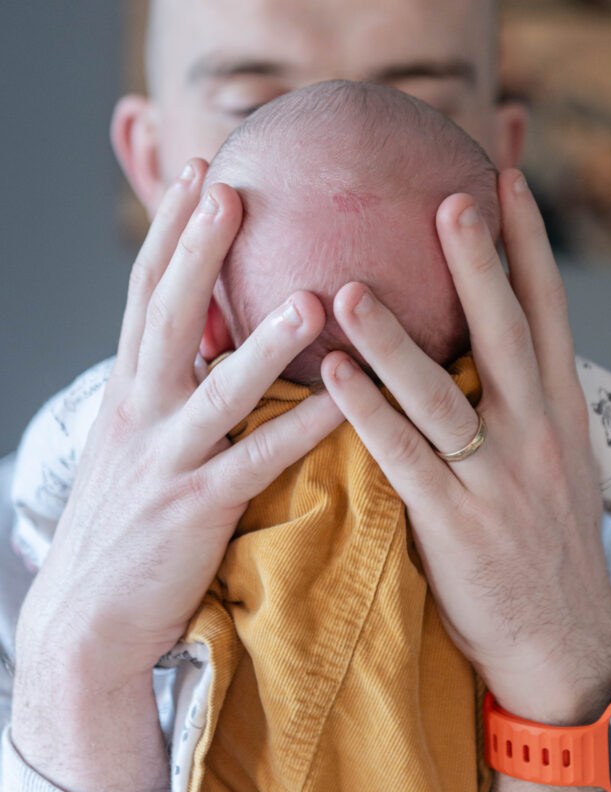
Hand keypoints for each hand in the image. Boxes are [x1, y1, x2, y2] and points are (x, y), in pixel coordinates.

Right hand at [12, 159, 341, 791]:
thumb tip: (215, 336)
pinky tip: (344, 401)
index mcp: (129, 387)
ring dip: (263, 341)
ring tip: (310, 298)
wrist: (85, 620)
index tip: (199, 170)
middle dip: (196, 249)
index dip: (170, 229)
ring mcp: (166, 458)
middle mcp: (141, 410)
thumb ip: (171, 384)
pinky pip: (258, 463)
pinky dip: (300, 429)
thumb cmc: (126, 521)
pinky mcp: (195, 509)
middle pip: (167, 315)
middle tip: (229, 187)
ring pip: (218, 387)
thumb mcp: (135, 439)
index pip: (146, 292)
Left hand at [321, 170, 610, 791]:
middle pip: (507, 333)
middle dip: (479, 265)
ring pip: (442, 394)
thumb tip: (473, 337)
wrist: (563, 642)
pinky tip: (331, 375)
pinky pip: (403, 458)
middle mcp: (536, 432)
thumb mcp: (551, 458)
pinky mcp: (455, 524)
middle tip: (446, 201)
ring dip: (395, 340)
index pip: (549, 310)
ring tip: (346, 290)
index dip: (529, 244)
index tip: (504, 180)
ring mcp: (498, 478)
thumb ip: (515, 397)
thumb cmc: (543, 540)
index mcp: (560, 409)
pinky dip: (367, 414)